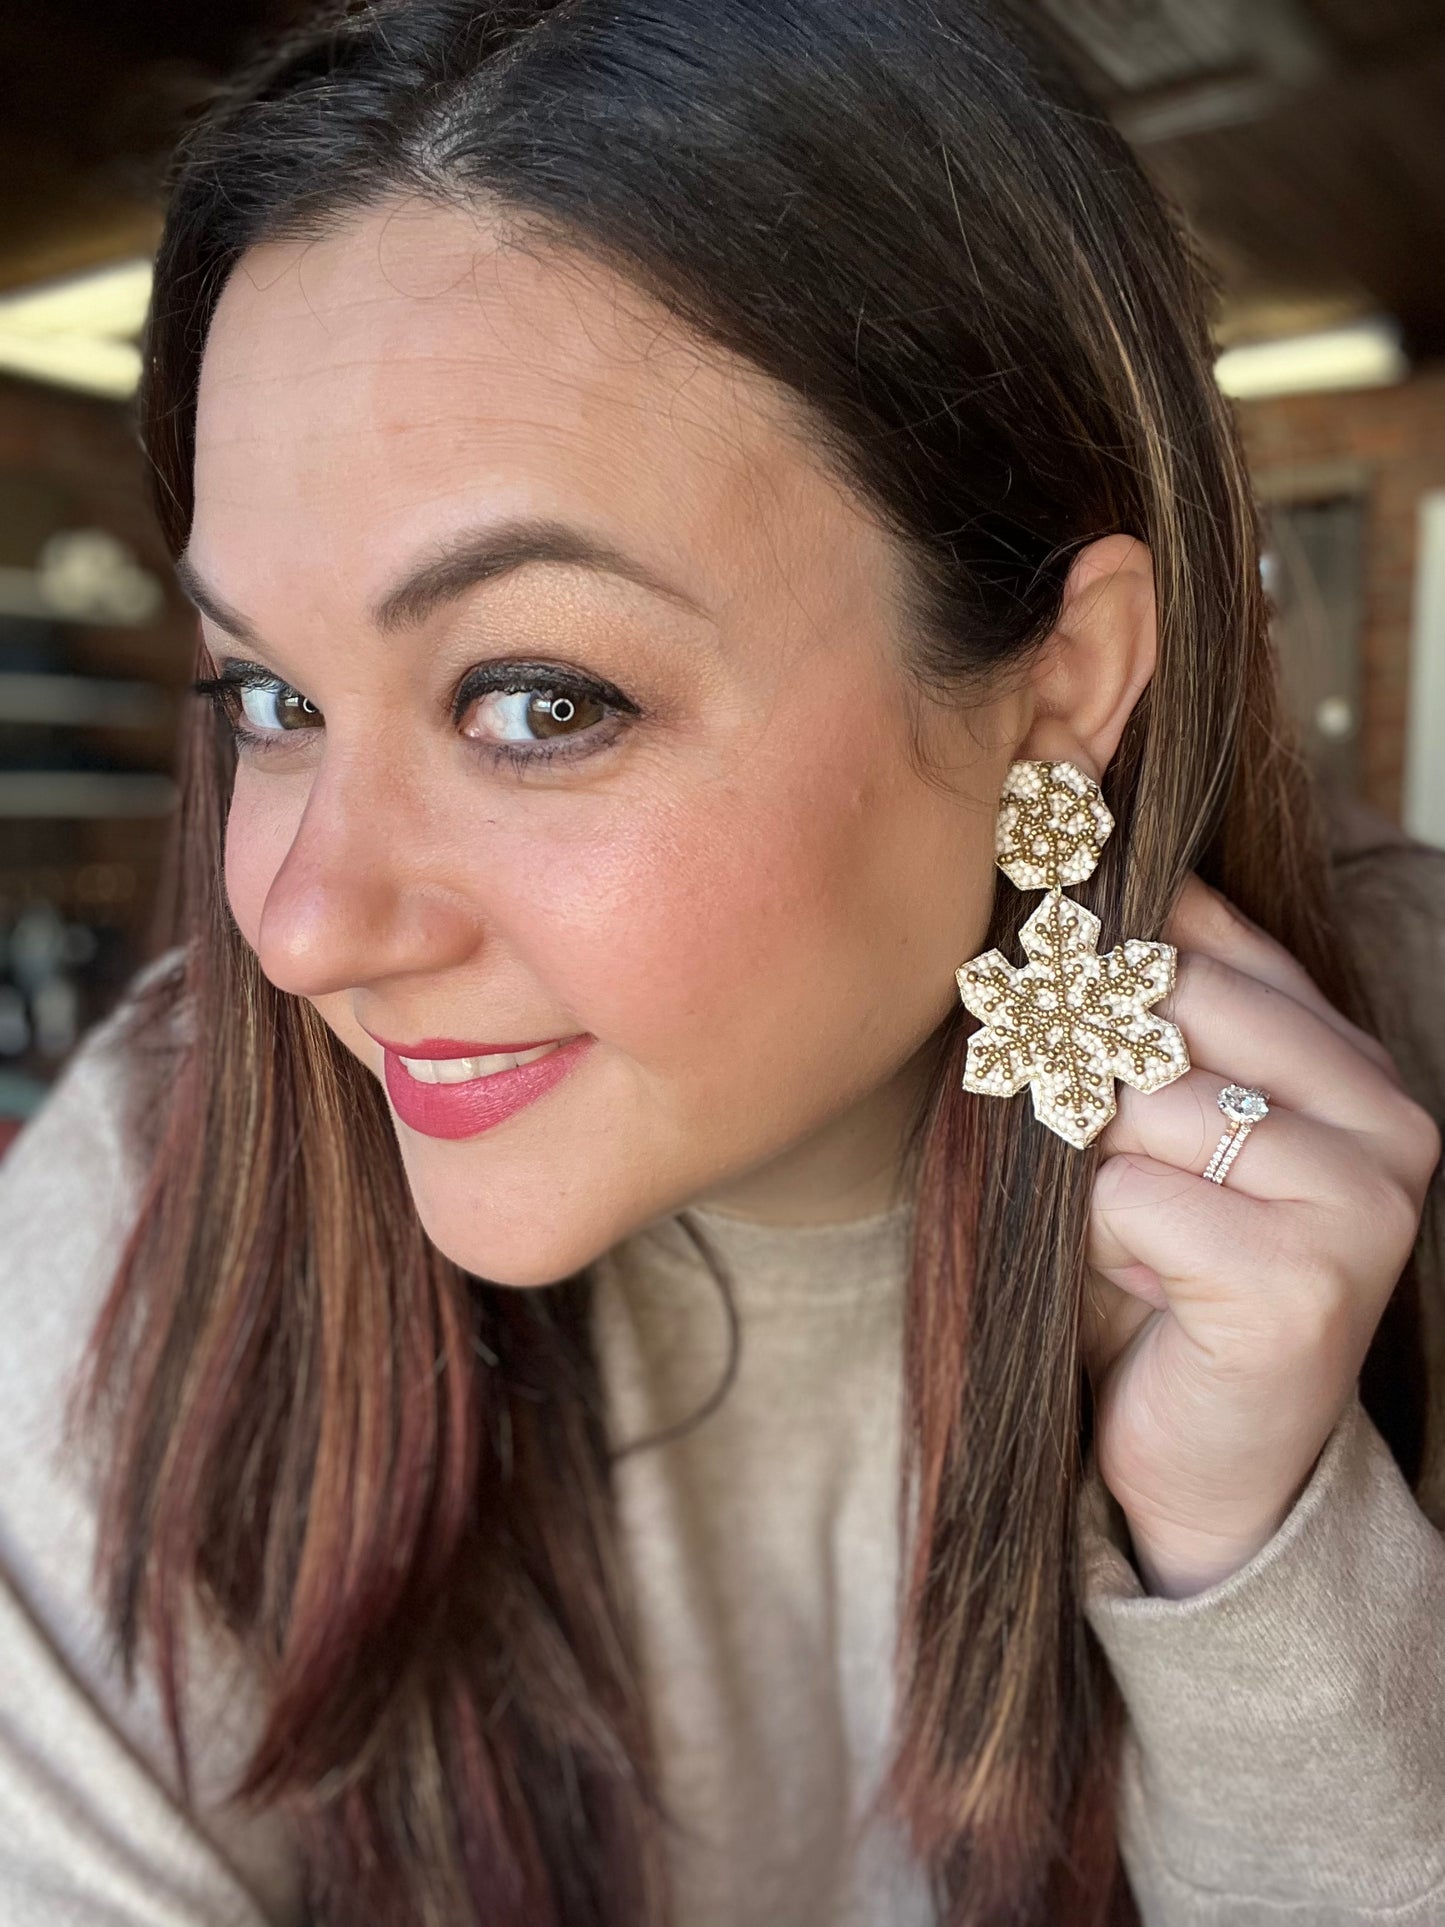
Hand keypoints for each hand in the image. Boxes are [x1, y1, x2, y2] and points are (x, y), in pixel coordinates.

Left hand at [1081, 874, 1440, 1597]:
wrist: (1206, 1459)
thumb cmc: (1164, 1272)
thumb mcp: (1159, 1125)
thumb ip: (1150, 1015)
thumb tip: (1080, 871)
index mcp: (1356, 1064)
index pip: (1211, 940)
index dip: (1107, 957)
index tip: (1052, 958)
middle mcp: (1390, 1120)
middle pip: (1167, 1004)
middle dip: (1093, 1079)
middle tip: (1101, 1156)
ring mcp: (1361, 1201)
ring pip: (1139, 1103)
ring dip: (1095, 1179)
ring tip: (1144, 1242)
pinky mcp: (1304, 1281)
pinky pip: (1128, 1198)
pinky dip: (1104, 1246)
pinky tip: (1154, 1293)